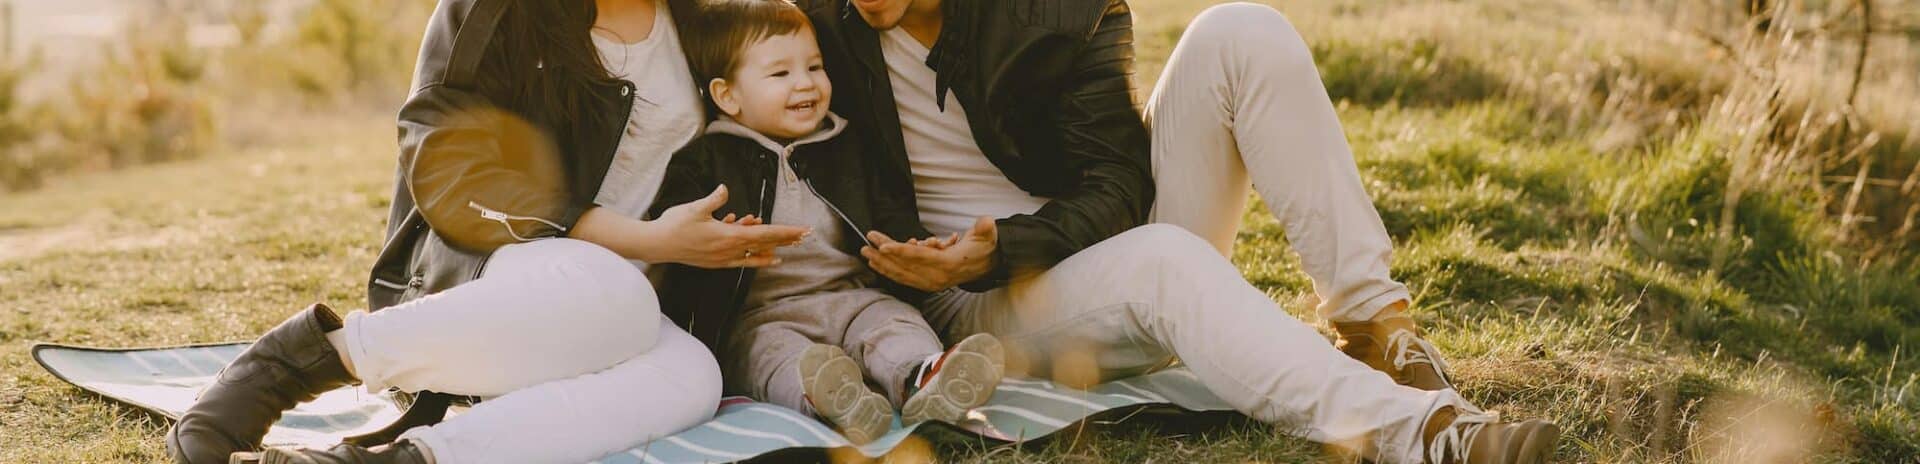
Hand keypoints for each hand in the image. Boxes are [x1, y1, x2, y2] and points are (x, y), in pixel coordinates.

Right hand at [651, 185, 808, 267]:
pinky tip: (755, 249)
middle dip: (785, 240)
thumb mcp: (695, 208)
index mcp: (729, 236)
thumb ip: (714, 199)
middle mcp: (729, 250)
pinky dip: (751, 255)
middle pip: (765, 245)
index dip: (787, 232)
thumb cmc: (675, 225)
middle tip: (803, 237)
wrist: (657, 245)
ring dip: (769, 248)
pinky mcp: (714, 261)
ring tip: (784, 245)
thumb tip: (726, 190)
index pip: (766, 234)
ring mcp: (722, 258)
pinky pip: (739, 259)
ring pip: (753, 254)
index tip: (803, 231)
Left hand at [861, 217, 996, 290]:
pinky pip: (904, 278)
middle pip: (905, 266)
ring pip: (902, 274)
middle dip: (884, 256)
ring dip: (882, 264)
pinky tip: (877, 264)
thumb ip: (986, 228)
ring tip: (866, 253)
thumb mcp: (987, 235)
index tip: (883, 246)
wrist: (986, 266)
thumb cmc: (983, 248)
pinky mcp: (926, 283)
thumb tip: (986, 222)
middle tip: (866, 244)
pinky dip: (890, 271)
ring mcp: (930, 283)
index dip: (900, 251)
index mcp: (948, 264)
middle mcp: (937, 277)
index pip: (920, 257)